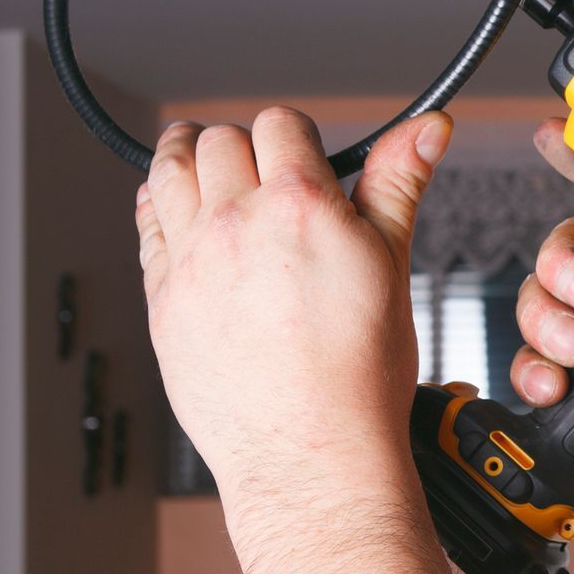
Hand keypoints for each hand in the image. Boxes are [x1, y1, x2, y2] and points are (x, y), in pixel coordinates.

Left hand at [134, 108, 449, 501]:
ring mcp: (191, 262)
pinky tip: (173, 212)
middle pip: (218, 141)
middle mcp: (236, 224)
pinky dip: (158, 208)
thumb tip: (428, 128)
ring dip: (184, 158)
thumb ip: (400, 182)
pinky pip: (145, 228)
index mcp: (299, 206)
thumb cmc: (359, 370)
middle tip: (257, 164)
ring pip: (169, 173)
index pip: (280, 124)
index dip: (295, 134)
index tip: (301, 152)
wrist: (311, 449)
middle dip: (242, 145)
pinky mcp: (162, 300)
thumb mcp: (391, 261)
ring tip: (198, 161)